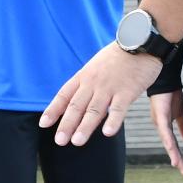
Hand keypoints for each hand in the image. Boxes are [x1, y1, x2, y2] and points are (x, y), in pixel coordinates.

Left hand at [42, 45, 162, 146]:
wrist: (139, 41)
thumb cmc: (117, 57)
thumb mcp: (95, 66)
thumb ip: (86, 84)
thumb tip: (77, 105)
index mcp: (84, 76)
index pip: (64, 95)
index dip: (53, 110)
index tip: (43, 124)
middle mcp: (93, 83)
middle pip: (77, 106)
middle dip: (67, 124)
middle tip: (59, 141)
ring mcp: (110, 87)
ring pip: (95, 110)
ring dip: (85, 127)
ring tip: (77, 142)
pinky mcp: (127, 91)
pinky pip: (118, 108)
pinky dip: (113, 121)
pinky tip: (107, 133)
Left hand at [151, 90, 182, 175]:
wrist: (166, 79)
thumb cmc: (170, 95)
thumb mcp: (179, 113)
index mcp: (165, 127)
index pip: (173, 145)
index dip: (179, 156)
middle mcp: (161, 127)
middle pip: (170, 146)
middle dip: (178, 159)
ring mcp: (159, 122)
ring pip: (167, 141)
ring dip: (173, 153)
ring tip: (178, 164)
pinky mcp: (160, 116)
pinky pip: (165, 130)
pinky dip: (168, 139)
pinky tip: (172, 148)